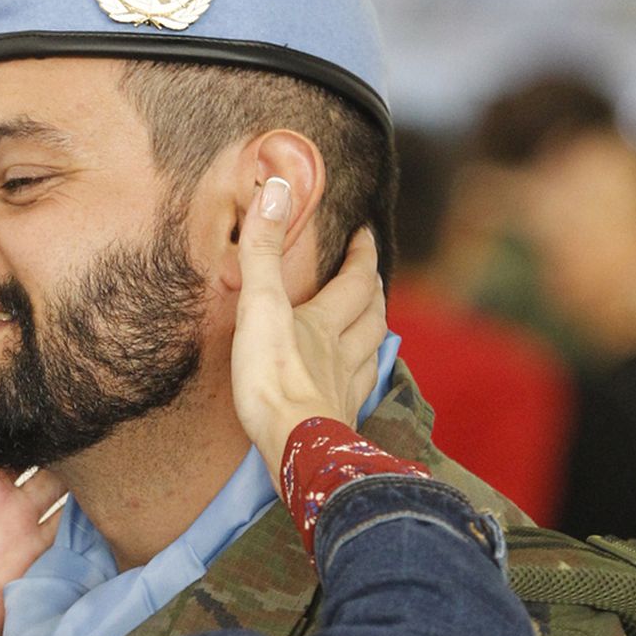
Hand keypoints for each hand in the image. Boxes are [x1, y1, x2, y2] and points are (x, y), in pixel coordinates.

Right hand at [231, 194, 385, 483]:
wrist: (294, 448)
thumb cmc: (274, 380)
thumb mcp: (260, 306)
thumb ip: (264, 250)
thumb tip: (277, 186)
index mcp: (325, 322)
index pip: (355, 279)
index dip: (363, 254)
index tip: (366, 232)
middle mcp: (342, 352)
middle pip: (372, 315)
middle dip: (374, 290)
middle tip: (371, 275)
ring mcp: (343, 388)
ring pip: (370, 352)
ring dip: (375, 330)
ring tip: (373, 320)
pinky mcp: (336, 420)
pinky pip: (358, 390)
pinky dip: (362, 376)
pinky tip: (356, 381)